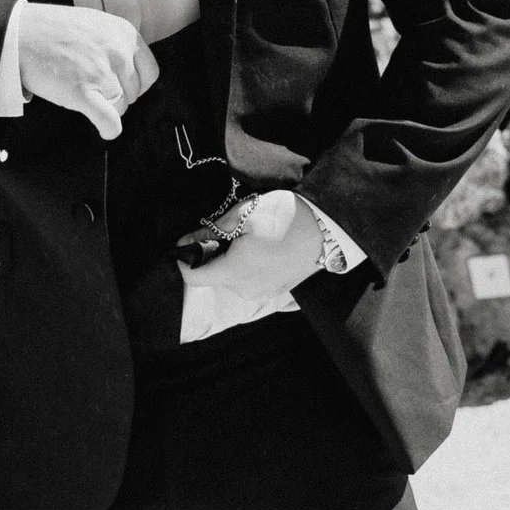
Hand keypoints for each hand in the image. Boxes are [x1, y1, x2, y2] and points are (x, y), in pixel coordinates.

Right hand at [13, 2, 160, 139]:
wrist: (19, 33)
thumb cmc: (52, 29)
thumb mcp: (95, 23)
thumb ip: (116, 43)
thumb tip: (129, 69)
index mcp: (124, 33)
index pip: (150, 72)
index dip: (136, 84)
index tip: (122, 86)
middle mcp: (118, 51)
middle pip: (134, 92)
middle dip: (117, 95)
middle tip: (94, 88)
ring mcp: (101, 72)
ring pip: (120, 106)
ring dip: (105, 107)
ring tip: (83, 93)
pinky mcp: (83, 91)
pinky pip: (109, 120)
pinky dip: (109, 128)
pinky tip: (104, 129)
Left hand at [177, 190, 322, 304]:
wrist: (326, 227)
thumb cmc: (283, 216)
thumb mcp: (242, 215)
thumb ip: (210, 232)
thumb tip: (184, 242)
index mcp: (235, 272)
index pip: (192, 277)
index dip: (184, 259)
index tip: (186, 242)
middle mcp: (245, 290)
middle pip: (212, 277)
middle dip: (209, 256)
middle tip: (221, 231)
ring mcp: (262, 294)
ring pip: (230, 280)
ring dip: (227, 261)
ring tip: (243, 238)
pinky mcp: (275, 292)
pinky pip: (248, 282)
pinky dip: (244, 267)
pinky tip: (257, 248)